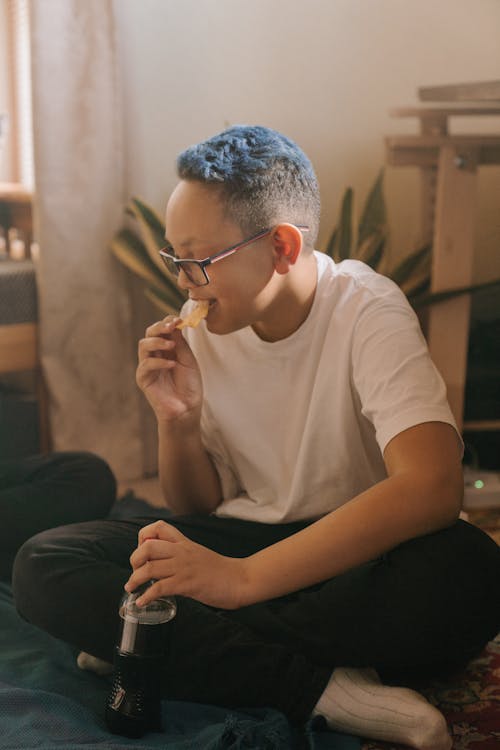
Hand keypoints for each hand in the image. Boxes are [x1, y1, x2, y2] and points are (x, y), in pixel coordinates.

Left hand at [125, 520, 248, 609]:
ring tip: (131, 589)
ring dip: (134, 580)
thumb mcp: (199, 554)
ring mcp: (184, 567)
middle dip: (134, 560)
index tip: (142, 551)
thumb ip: (183, 555)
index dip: (143, 537)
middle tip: (134, 573)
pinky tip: (142, 602)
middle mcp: (182, 552)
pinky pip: (159, 588)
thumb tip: (165, 566)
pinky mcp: (187, 584)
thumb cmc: (221, 570)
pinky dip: (146, 596)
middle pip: (147, 546)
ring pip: (149, 568)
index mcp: (185, 543)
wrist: (241, 579)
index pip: (158, 527)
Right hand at [136, 316, 201, 422]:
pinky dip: (159, 362)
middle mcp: (154, 355)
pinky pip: (146, 365)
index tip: (179, 319)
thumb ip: (180, 343)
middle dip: (159, 327)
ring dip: (157, 342)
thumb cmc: (189, 385)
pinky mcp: (143, 379)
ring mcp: (148, 366)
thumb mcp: (188, 359)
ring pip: (143, 345)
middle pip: (149, 333)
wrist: (187, 409)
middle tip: (171, 326)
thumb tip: (174, 323)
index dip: (168, 322)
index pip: (161, 330)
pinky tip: (171, 365)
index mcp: (166, 349)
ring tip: (172, 346)